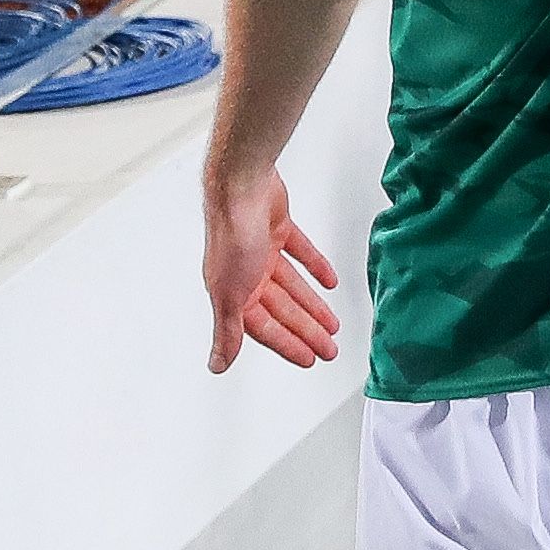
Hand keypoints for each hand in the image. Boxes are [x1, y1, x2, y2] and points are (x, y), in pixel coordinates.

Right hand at [204, 163, 339, 372]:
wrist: (242, 185)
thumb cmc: (231, 236)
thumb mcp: (229, 294)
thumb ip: (227, 331)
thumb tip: (216, 364)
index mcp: (234, 293)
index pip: (266, 328)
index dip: (289, 345)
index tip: (309, 359)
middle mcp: (247, 274)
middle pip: (284, 311)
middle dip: (307, 331)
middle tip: (329, 348)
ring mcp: (263, 251)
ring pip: (294, 286)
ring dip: (313, 305)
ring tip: (332, 323)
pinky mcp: (278, 228)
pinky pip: (301, 253)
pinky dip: (316, 268)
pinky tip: (330, 281)